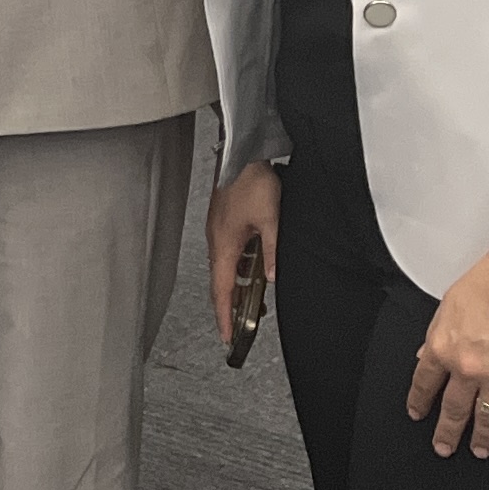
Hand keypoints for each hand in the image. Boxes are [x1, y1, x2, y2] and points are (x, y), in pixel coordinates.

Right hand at [207, 164, 283, 350]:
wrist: (242, 154)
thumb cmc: (251, 181)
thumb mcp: (271, 220)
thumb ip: (271, 252)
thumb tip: (271, 278)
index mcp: (224, 245)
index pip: (222, 290)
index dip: (224, 316)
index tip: (228, 336)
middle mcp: (217, 241)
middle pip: (221, 283)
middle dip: (231, 306)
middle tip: (241, 325)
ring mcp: (219, 231)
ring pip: (227, 268)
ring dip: (237, 286)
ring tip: (253, 300)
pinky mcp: (224, 223)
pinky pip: (230, 253)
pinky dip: (239, 268)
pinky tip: (254, 268)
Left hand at [409, 249, 488, 456]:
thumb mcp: (448, 306)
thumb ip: (435, 334)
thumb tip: (424, 356)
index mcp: (444, 348)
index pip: (424, 383)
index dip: (419, 402)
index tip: (418, 414)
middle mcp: (469, 368)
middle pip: (454, 409)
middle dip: (446, 432)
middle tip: (443, 447)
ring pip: (488, 417)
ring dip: (482, 438)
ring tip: (479, 450)